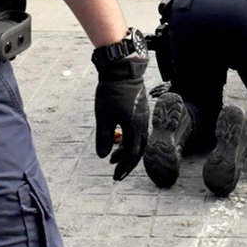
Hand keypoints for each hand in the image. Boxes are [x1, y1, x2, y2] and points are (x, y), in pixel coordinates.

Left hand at [92, 51, 149, 180]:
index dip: (123, 166)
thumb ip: (104, 137)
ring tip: (113, 157)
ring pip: (139, 140)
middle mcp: (142, 124)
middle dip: (127, 163)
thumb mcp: (103, 116)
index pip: (131, 154)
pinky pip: (138, 131)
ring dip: (127, 151)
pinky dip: (130, 140)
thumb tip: (103, 156)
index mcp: (134, 127)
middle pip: (138, 150)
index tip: (115, 176)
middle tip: (117, 173)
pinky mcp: (141, 110)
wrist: (122, 70)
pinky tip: (120, 139)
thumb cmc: (111, 92)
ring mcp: (143, 116)